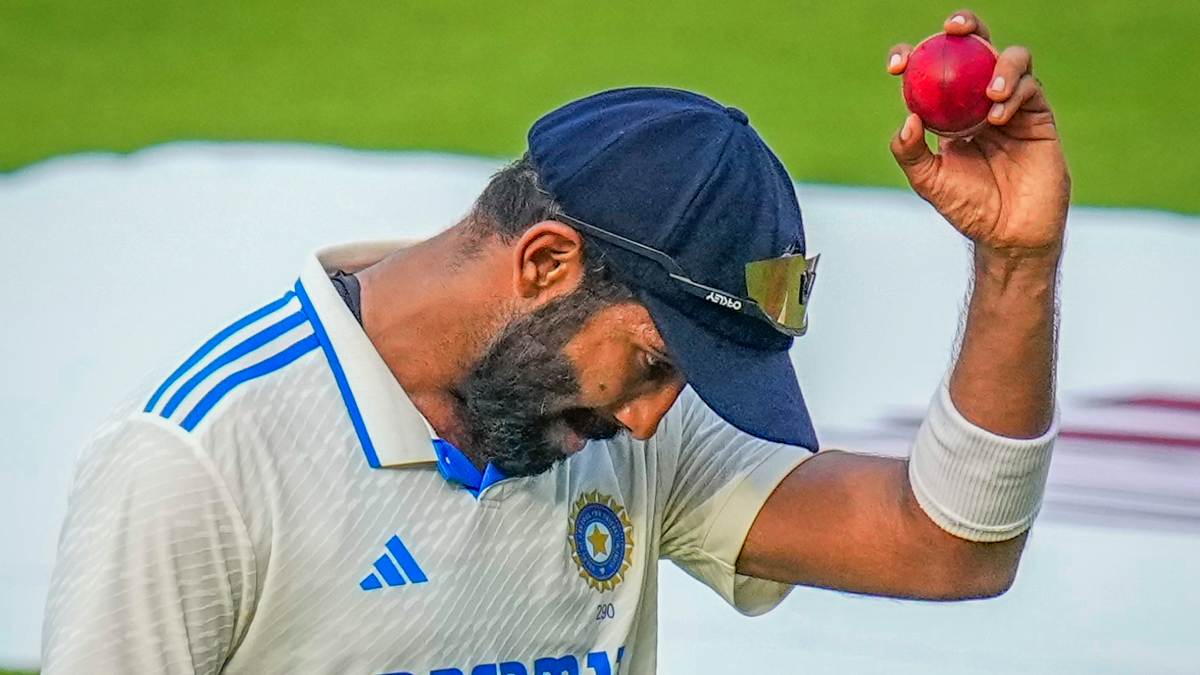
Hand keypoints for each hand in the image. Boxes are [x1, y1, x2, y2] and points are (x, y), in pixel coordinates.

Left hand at [887, 10, 1069, 257]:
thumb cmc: (967, 207)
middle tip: (952, 28)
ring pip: (1010, 58)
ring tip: (989, 93)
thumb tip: (908, 117)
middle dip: (966, 27)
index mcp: (948, 110)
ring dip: (999, 65)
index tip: (896, 65)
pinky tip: (999, 116)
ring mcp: (1011, 105)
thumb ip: (910, 152)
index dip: (914, 57)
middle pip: (976, 47)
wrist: (1008, 233)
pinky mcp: (1039, 116)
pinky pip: (1031, 87)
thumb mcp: (929, 181)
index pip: (931, 71)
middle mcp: (979, 100)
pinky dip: (1015, 93)